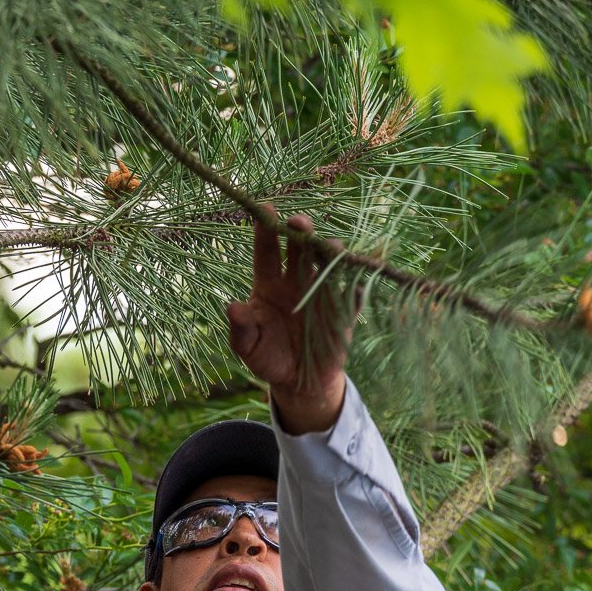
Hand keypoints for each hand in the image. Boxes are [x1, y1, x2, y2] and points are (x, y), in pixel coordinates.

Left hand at [226, 209, 352, 434]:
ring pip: (328, 263)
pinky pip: (353, 293)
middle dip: (301, 231)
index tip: (265, 208)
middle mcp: (296, 281)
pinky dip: (357, 284)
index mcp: (269, 284)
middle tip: (299, 223)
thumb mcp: (248, 348)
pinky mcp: (343, 310)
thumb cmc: (268, 358)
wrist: (299, 381)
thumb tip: (232, 307)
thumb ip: (241, 328)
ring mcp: (321, 293)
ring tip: (330, 248)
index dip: (266, 230)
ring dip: (330, 252)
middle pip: (299, 248)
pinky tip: (359, 276)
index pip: (267, 251)